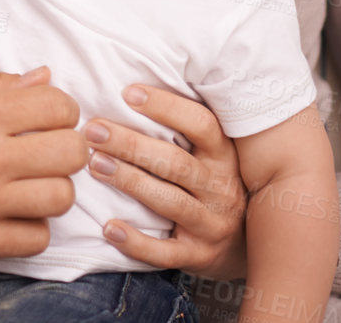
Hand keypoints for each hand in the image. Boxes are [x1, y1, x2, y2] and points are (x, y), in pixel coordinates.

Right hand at [0, 66, 86, 266]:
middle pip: (70, 153)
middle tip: (45, 149)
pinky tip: (11, 212)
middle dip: (66, 147)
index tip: (48, 117)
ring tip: (29, 182)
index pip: (57, 106)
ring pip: (60, 198)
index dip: (61, 109)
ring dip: (52, 189)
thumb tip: (44, 78)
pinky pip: (35, 239)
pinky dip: (31, 227)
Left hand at [84, 84, 248, 281]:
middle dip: (131, 144)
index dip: (166, 107)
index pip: (201, 124)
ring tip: (95, 165)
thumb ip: (182, 126)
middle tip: (93, 129)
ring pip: (169, 202)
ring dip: (130, 182)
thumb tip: (132, 85)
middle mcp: (222, 188)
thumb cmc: (212, 183)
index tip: (128, 93)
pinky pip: (165, 253)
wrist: (247, 244)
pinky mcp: (198, 256)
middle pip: (176, 162)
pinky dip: (136, 241)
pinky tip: (108, 228)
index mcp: (224, 155)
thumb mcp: (210, 153)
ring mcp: (212, 225)